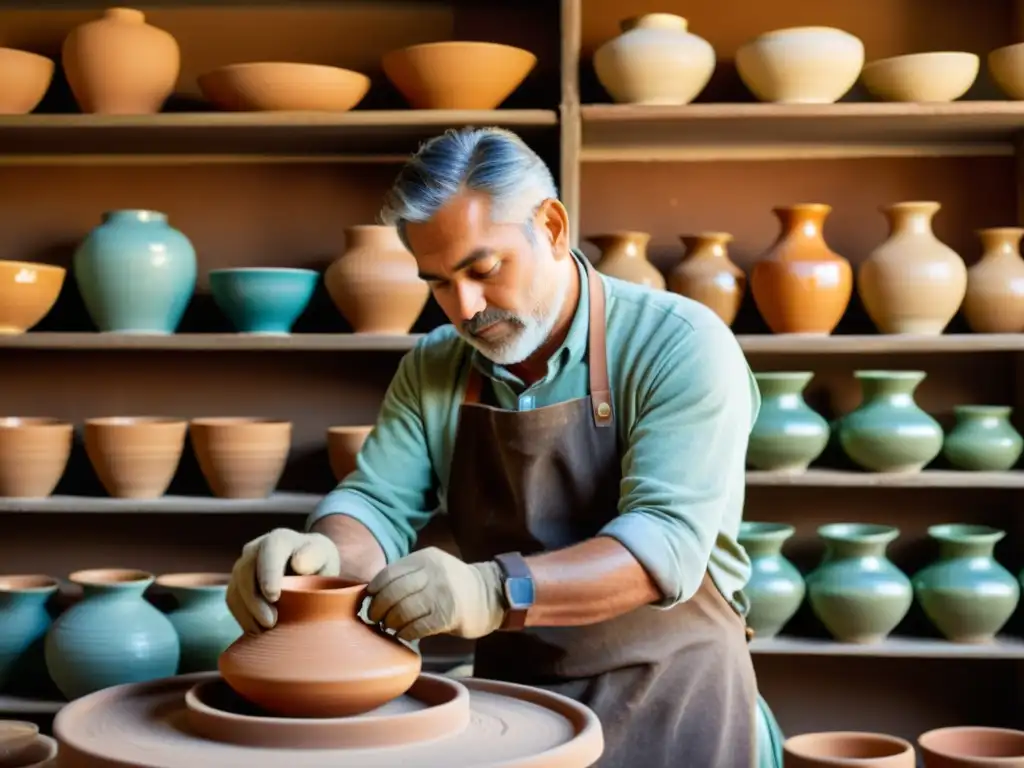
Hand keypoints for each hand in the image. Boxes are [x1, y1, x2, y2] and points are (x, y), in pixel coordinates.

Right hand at [226, 528, 340, 633]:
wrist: (306, 566)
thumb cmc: (317, 563)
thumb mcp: (324, 557)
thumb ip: (316, 558)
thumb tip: (299, 564)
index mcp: (280, 539)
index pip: (269, 551)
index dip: (268, 574)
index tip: (274, 596)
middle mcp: (256, 549)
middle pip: (245, 572)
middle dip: (254, 600)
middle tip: (270, 622)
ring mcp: (243, 565)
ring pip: (235, 588)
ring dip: (247, 612)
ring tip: (264, 631)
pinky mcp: (236, 583)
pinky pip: (232, 600)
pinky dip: (243, 617)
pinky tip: (257, 630)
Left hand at [366, 547, 505, 641]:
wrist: (491, 594)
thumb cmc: (453, 586)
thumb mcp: (432, 569)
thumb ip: (408, 576)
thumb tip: (374, 594)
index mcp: (425, 558)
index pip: (389, 573)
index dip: (374, 590)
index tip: (369, 601)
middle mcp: (433, 572)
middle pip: (392, 592)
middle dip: (378, 609)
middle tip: (375, 619)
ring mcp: (442, 593)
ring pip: (402, 611)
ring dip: (391, 623)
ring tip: (390, 627)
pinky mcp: (449, 614)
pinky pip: (417, 627)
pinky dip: (406, 633)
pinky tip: (406, 634)